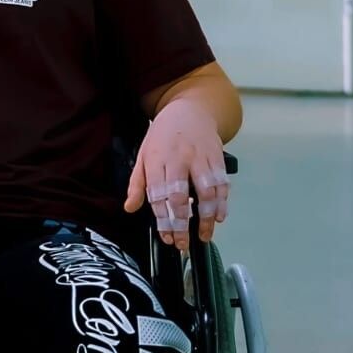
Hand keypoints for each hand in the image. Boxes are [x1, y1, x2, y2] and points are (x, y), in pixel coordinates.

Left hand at [123, 98, 229, 250]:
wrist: (191, 110)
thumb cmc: (164, 135)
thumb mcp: (143, 154)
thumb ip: (137, 183)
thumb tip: (130, 208)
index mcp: (157, 160)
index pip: (158, 195)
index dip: (162, 219)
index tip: (166, 237)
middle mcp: (179, 160)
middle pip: (180, 196)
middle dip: (181, 223)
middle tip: (182, 243)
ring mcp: (200, 159)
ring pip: (205, 192)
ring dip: (206, 217)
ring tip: (204, 235)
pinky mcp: (217, 158)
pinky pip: (221, 184)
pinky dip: (222, 202)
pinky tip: (219, 217)